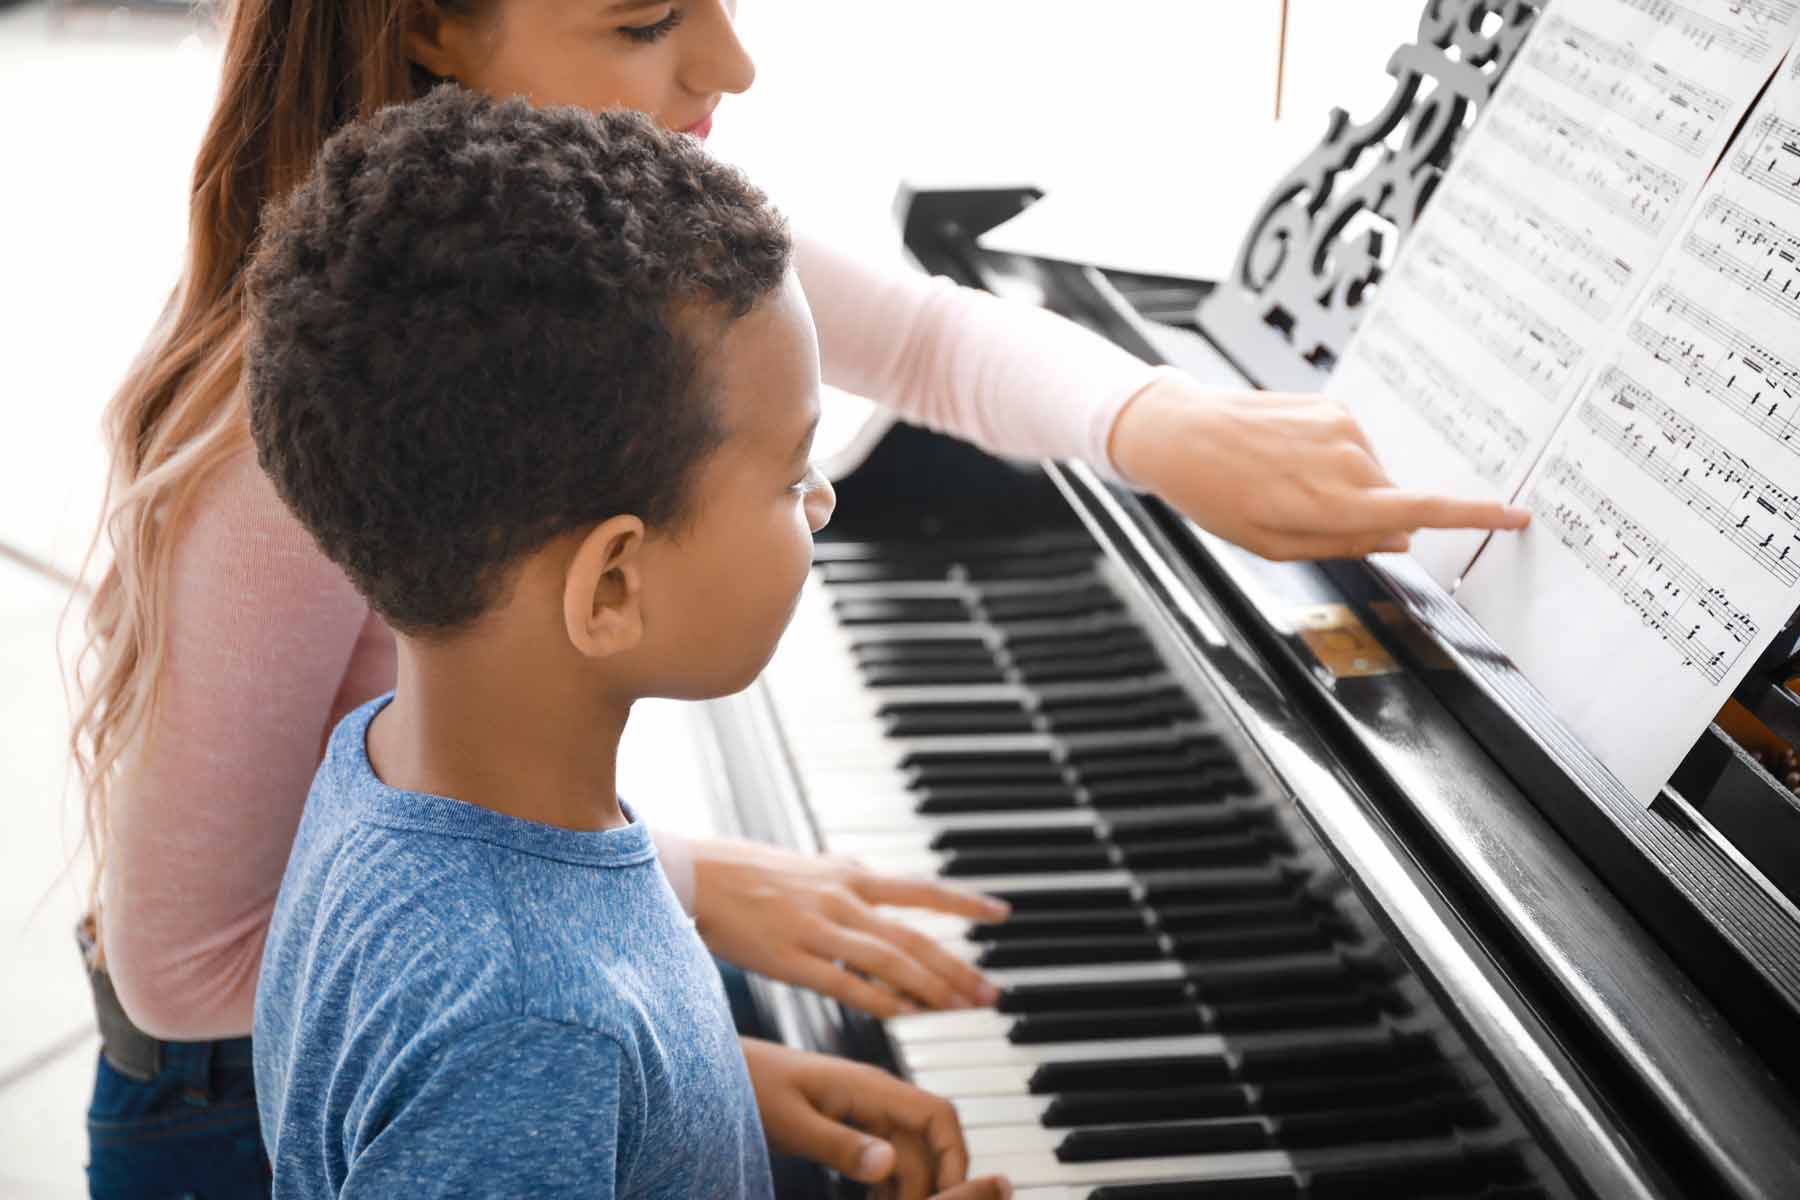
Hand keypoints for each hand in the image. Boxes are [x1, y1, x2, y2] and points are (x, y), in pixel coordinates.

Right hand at [690, 837, 1006, 1016]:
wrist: (698, 874)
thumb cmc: (751, 872)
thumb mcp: (811, 864)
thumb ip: (845, 874)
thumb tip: (870, 872)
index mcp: (851, 876)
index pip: (921, 890)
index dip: (964, 902)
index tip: (1002, 914)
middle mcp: (843, 900)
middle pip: (914, 938)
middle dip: (958, 968)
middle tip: (991, 993)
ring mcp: (819, 930)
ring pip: (889, 963)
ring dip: (931, 989)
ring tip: (961, 1010)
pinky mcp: (792, 959)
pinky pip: (846, 986)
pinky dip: (880, 1002)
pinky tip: (905, 1016)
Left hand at [742, 1039, 1011, 1199]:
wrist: (720, 1070)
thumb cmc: (749, 1086)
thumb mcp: (792, 1123)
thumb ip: (840, 1144)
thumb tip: (889, 1164)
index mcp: (870, 1088)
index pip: (938, 1115)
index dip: (955, 1156)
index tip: (951, 1199)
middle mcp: (875, 1096)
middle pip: (927, 1143)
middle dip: (929, 1184)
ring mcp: (864, 1110)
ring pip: (908, 1152)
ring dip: (909, 1187)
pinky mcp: (849, 1125)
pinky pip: (885, 1156)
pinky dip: (889, 1183)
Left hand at [1108, 372, 1529, 560]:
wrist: (1180, 433)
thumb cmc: (1218, 497)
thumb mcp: (1273, 545)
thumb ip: (1344, 544)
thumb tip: (1402, 534)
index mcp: (1330, 506)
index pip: (1423, 510)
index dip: (1475, 516)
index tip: (1518, 515)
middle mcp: (1345, 462)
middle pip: (1394, 502)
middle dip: (1368, 517)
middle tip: (1303, 515)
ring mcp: (1343, 428)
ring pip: (1374, 475)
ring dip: (1346, 487)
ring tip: (1285, 482)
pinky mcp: (1334, 406)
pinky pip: (1355, 447)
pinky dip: (1334, 460)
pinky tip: (1288, 457)